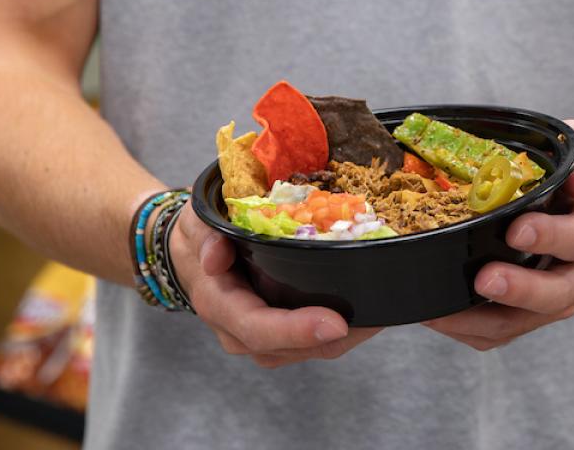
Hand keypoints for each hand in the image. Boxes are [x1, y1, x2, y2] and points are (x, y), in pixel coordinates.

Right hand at [170, 201, 381, 367]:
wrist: (190, 255)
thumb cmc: (200, 235)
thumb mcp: (199, 223)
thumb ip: (206, 236)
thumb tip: (215, 256)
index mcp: (221, 304)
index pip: (258, 327)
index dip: (296, 329)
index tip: (335, 323)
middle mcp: (241, 331)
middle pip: (292, 347)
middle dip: (336, 337)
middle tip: (379, 314)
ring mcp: (263, 338)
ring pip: (308, 351)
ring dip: (347, 337)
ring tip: (383, 311)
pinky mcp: (282, 335)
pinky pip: (314, 343)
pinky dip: (345, 330)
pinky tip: (371, 311)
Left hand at [424, 120, 573, 349]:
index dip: (551, 238)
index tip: (516, 231)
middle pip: (560, 294)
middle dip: (521, 290)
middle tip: (484, 279)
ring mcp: (560, 296)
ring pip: (529, 321)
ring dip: (487, 318)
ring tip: (446, 309)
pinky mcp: (532, 312)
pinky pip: (503, 332)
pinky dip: (471, 328)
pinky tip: (439, 314)